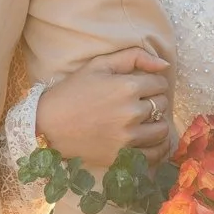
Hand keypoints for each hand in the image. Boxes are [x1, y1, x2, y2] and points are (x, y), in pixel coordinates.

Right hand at [36, 48, 172, 168]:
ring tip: (144, 121)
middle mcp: (132, 113)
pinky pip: (156, 154)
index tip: (142, 87)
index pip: (160, 83)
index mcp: (127, 87)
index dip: (152, 83)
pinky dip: (158, 147)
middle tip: (139, 103)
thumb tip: (165, 65)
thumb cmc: (72, 92)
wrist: (48, 126)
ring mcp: (129, 138)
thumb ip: (134, 57)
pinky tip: (150, 140)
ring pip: (163, 129)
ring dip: (157, 123)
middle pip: (163, 104)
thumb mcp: (99, 65)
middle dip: (154, 101)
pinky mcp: (124, 157)